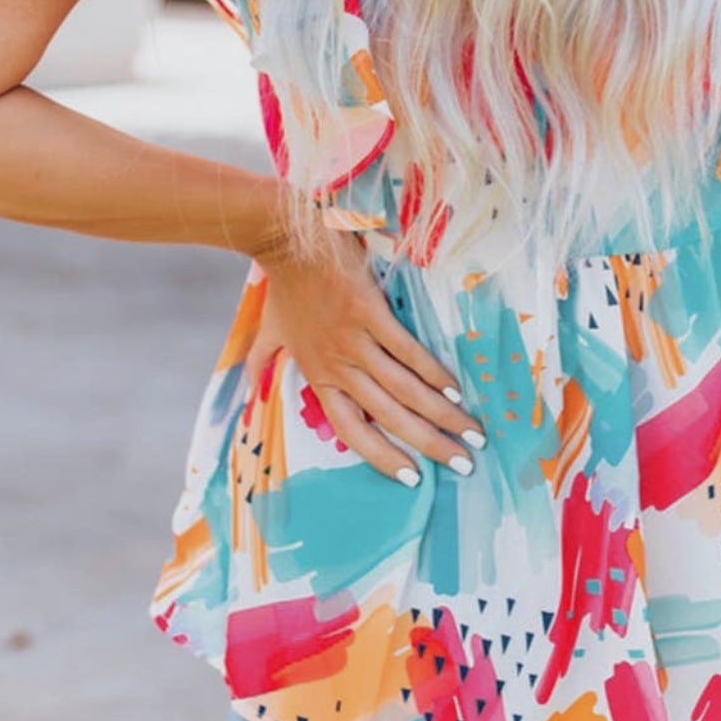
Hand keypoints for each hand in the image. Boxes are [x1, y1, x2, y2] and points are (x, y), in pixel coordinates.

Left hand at [247, 232, 486, 488]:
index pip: (354, 431)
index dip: (384, 458)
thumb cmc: (283, 286)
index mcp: (319, 377)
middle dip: (431, 445)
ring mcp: (355, 341)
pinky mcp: (371, 313)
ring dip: (443, 414)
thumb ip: (264, 363)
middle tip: (465, 463)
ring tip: (472, 432)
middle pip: (390, 417)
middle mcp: (339, 367)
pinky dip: (434, 373)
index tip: (415, 478)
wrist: (288, 242)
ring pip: (405, 390)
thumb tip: (248, 392)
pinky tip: (456, 389)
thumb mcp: (269, 332)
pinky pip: (408, 351)